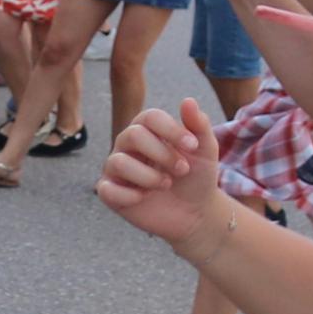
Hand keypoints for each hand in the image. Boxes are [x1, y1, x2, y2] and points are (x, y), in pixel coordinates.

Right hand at [93, 100, 224, 249]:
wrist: (194, 212)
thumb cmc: (196, 177)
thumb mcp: (204, 150)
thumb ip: (199, 125)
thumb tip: (188, 100)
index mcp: (147, 130)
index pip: (149, 117)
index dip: (171, 130)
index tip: (192, 146)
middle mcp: (127, 145)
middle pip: (132, 135)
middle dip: (162, 154)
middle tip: (182, 170)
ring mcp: (116, 169)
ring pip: (118, 162)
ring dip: (148, 177)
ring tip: (165, 185)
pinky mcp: (109, 193)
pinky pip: (107, 190)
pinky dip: (130, 196)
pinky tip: (144, 198)